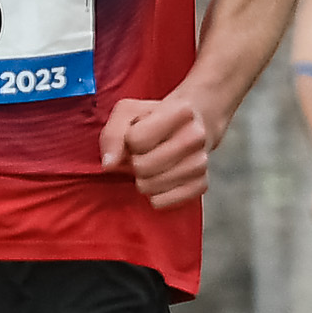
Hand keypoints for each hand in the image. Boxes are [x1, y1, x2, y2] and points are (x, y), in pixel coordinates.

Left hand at [101, 94, 219, 208]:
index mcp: (182, 111)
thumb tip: (109, 164)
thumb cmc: (155, 119)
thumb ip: (113, 135)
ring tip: (152, 165)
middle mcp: (197, 136)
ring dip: (143, 179)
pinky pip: (163, 201)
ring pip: (151, 186)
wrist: (191, 126)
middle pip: (143, 166)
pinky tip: (159, 181)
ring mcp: (201, 163)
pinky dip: (154, 195)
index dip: (130, 140)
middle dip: (135, 162)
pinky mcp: (201, 185)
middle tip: (144, 153)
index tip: (139, 133)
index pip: (137, 139)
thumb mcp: (128, 113)